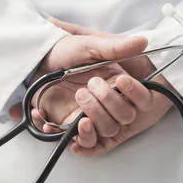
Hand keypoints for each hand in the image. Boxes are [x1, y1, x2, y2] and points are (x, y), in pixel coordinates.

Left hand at [9, 27, 149, 137]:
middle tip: (85, 88)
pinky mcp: (70, 125)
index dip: (136, 94)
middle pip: (123, 118)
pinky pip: (78, 141)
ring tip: (78, 101)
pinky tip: (50, 120)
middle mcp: (107, 103)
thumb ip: (115, 47)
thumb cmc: (66, 51)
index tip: (120, 81)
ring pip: (105, 131)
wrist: (38, 60)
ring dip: (93, 120)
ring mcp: (89, 116)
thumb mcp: (89, 46)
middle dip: (107, 104)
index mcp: (118, 84)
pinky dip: (67, 135)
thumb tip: (143, 41)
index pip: (142, 100)